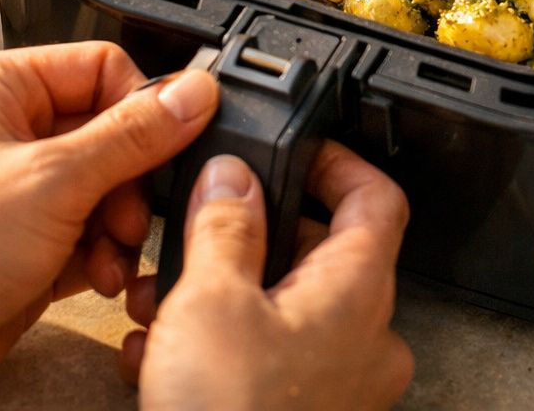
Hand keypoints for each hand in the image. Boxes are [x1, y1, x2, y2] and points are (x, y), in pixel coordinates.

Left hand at [0, 41, 218, 405]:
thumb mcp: (57, 178)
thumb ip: (136, 134)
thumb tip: (195, 94)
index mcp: (0, 88)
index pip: (102, 67)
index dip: (141, 106)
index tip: (170, 142)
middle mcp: (8, 130)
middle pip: (112, 131)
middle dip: (132, 180)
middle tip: (132, 212)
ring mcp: (19, 188)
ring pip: (108, 186)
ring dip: (121, 225)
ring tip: (114, 252)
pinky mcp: (28, 240)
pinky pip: (91, 232)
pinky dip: (104, 255)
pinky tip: (101, 276)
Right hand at [124, 142, 413, 410]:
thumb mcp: (211, 300)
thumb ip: (225, 224)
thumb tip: (233, 175)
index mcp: (358, 291)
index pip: (377, 197)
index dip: (336, 162)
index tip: (293, 149)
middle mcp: (365, 338)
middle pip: (319, 252)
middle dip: (246, 238)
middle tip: (191, 234)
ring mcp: (340, 385)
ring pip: (284, 308)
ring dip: (218, 294)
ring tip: (156, 303)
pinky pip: (269, 360)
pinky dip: (218, 346)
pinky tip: (158, 355)